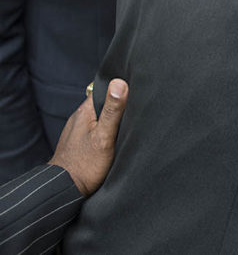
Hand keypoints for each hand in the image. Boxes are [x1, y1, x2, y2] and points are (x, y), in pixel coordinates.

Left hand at [49, 79, 128, 196]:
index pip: (104, 89)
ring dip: (113, 120)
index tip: (138, 91)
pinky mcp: (80, 143)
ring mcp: (78, 131)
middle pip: (103, 104)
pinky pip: (96, 130)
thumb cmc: (85, 165)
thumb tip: (119, 83)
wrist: (64, 190)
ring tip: (130, 124)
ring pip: (100, 118)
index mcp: (84, 111)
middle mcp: (79, 118)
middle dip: (119, 105)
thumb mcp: (104, 136)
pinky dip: (107, 131)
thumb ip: (113, 111)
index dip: (121, 89)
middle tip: (138, 110)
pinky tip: (116, 139)